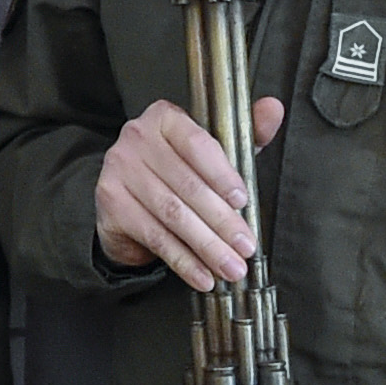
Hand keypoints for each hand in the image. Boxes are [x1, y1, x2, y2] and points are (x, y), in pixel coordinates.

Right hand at [95, 97, 285, 290]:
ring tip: (231, 266)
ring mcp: (120, 169)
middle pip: (188, 185)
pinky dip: (183, 260)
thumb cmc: (177, 170)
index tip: (243, 201)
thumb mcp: (213, 152)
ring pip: (173, 214)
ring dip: (207, 246)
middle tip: (245, 246)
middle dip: (222, 221)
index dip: (222, 175)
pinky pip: (155, 236)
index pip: (197, 144)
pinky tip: (202, 275)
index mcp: (165, 118)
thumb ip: (245, 133)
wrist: (129, 197)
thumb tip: (273, 109)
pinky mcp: (112, 202)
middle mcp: (137, 137)